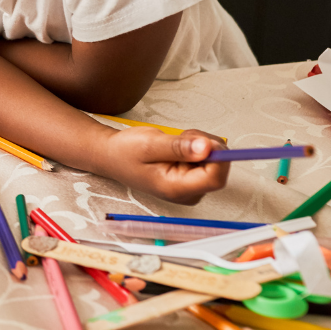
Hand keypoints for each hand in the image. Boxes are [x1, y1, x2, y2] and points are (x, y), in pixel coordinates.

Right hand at [99, 127, 229, 205]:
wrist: (112, 156)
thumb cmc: (126, 151)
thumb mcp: (150, 144)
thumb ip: (179, 147)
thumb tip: (207, 148)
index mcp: (177, 188)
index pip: (215, 178)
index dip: (217, 156)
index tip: (203, 140)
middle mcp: (188, 193)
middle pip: (219, 170)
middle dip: (207, 146)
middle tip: (183, 136)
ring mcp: (191, 187)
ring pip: (216, 163)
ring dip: (202, 144)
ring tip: (176, 142)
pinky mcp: (191, 179)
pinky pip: (208, 161)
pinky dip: (198, 148)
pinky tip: (179, 148)